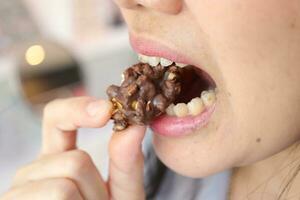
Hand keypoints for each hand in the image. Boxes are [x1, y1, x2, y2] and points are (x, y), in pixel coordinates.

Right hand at [0, 97, 145, 199]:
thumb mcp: (122, 195)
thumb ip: (127, 164)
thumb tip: (136, 125)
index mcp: (59, 158)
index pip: (57, 117)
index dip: (78, 109)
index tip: (106, 111)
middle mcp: (35, 170)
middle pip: (75, 161)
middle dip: (97, 192)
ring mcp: (19, 191)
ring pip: (65, 185)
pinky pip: (57, 197)